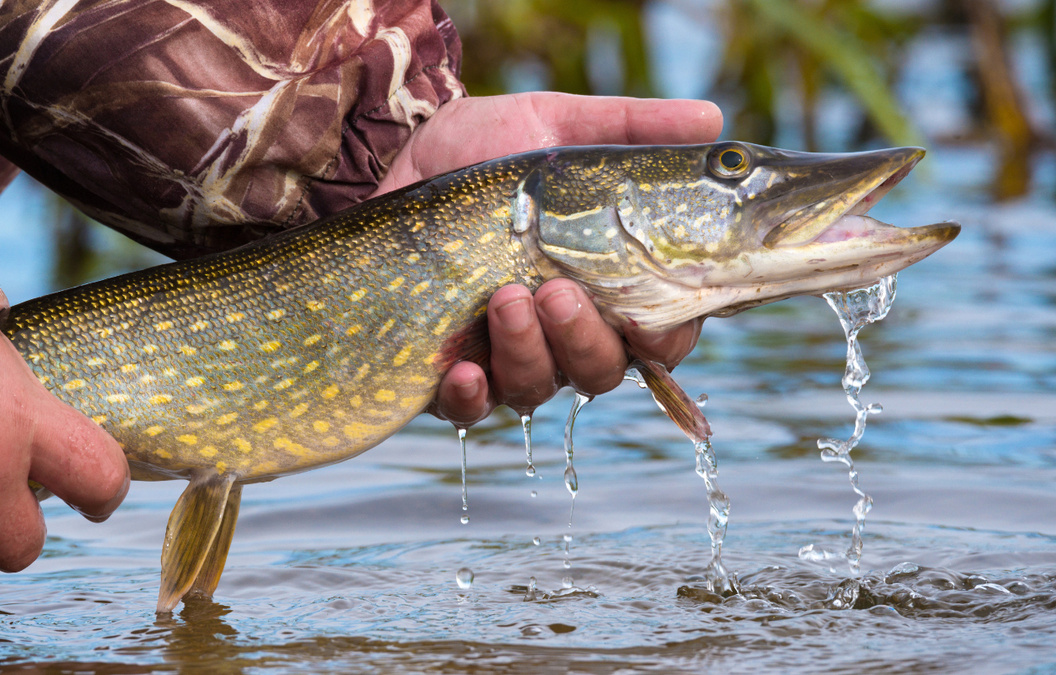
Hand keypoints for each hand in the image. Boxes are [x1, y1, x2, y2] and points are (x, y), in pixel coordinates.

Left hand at [373, 93, 721, 424]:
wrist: (395, 159)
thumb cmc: (483, 149)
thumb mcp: (553, 125)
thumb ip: (629, 128)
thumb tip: (710, 118)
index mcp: (605, 284)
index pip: (660, 335)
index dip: (666, 338)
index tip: (652, 320)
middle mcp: (562, 331)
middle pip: (600, 370)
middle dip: (584, 339)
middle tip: (558, 290)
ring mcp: (505, 356)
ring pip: (538, 388)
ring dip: (528, 352)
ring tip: (504, 296)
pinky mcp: (447, 371)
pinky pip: (469, 411)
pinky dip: (472, 396)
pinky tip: (462, 368)